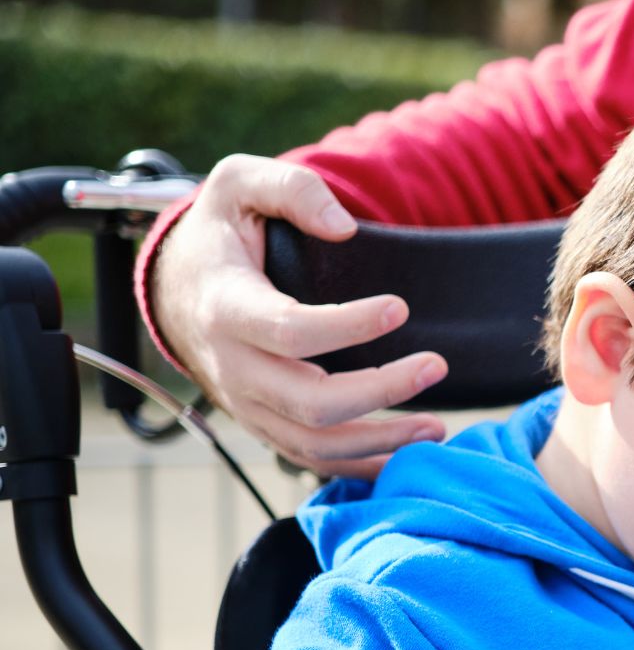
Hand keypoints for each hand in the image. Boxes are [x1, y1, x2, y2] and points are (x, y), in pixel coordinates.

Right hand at [148, 153, 445, 478]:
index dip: (349, 325)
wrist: (179, 287)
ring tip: (436, 428)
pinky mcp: (262, 423)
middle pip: (309, 402)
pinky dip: (360, 465)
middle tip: (437, 366)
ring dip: (380, 442)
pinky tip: (406, 455)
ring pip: (313, 444)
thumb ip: (291, 189)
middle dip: (380, 391)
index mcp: (226, 307)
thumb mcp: (240, 183)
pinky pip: (311, 459)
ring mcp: (246, 403)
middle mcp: (231, 366)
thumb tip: (342, 225)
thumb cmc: (221, 232)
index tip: (400, 308)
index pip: (290, 331)